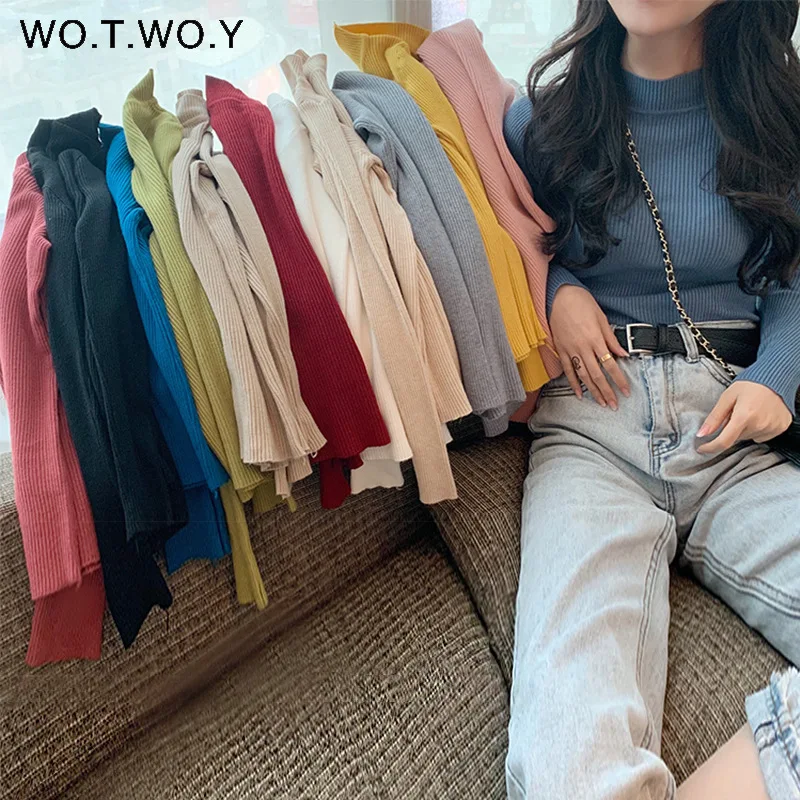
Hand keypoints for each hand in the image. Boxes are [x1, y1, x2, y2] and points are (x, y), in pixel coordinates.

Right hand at [550, 284, 630, 407]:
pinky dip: (573, 383)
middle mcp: (583, 348)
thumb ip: (611, 338)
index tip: (626, 391)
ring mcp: (571, 350)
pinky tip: (579, 394)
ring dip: (593, 391)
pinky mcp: (561, 350)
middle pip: (597, 375)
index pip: (610, 365)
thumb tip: (622, 354)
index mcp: (596, 339)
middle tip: (614, 405)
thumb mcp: (601, 318)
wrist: (559, 297)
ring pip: (583, 376)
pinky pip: (568, 370)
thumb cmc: (582, 303)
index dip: (619, 380)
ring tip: (601, 403)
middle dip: (607, 391)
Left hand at [697, 380, 792, 453]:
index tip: (702, 448)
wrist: (777, 377)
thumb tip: (701, 434)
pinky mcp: (780, 428)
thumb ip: (714, 417)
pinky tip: (760, 415)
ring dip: (745, 428)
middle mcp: (760, 424)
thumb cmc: (751, 384)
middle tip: (736, 412)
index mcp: (744, 415)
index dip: (711, 447)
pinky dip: (758, 429)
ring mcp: (772, 428)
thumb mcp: (727, 397)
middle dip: (731, 428)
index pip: (724, 441)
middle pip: (736, 437)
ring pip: (748, 437)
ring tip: (750, 411)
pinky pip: (762, 436)